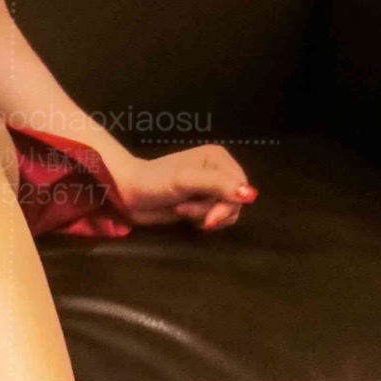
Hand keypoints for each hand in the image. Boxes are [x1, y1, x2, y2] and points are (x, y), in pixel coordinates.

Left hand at [108, 143, 257, 230]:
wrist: (128, 194)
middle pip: (235, 201)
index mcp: (218, 159)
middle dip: (212, 211)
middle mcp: (218, 172)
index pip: (241, 186)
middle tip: (186, 211)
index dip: (229, 204)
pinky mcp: (200, 205)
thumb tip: (251, 195)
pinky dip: (201, 221)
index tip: (209, 217)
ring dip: (204, 216)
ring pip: (226, 213)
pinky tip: (184, 215)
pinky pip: (214, 219)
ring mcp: (209, 190)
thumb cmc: (155, 181)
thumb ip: (219, 185)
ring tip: (182, 210)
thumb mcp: (187, 180)